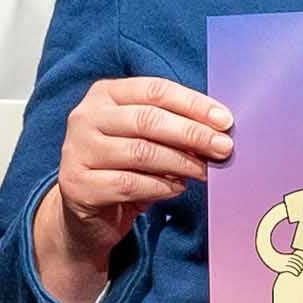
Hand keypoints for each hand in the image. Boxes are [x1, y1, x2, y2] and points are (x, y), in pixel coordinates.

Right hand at [34, 74, 235, 302]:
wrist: (84, 212)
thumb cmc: (122, 168)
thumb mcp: (143, 138)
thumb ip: (172, 128)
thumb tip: (217, 131)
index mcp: (104, 94)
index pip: (154, 90)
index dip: (193, 104)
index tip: (224, 121)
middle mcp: (85, 117)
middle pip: (148, 119)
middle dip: (192, 134)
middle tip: (223, 148)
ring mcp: (77, 151)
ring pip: (141, 152)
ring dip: (181, 163)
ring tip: (203, 172)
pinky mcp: (78, 185)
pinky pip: (129, 184)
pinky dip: (161, 186)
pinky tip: (176, 188)